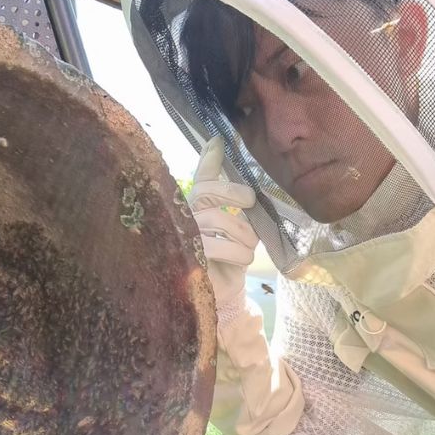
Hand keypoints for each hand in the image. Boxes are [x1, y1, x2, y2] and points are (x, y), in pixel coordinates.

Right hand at [187, 137, 258, 311]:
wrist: (221, 292)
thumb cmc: (228, 254)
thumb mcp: (235, 224)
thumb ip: (231, 196)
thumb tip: (221, 147)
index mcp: (194, 205)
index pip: (201, 178)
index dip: (209, 159)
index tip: (219, 142)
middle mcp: (184, 217)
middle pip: (211, 194)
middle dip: (238, 200)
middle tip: (251, 213)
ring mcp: (184, 237)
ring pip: (224, 222)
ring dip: (245, 239)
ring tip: (245, 251)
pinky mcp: (190, 258)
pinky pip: (222, 247)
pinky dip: (239, 255)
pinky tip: (236, 264)